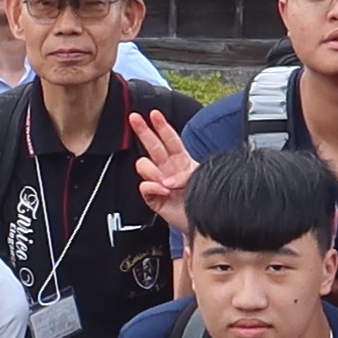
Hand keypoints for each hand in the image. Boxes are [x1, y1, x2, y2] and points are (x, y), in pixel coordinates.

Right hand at [126, 105, 197, 228]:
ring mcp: (159, 181)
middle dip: (143, 130)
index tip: (154, 114)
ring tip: (164, 181)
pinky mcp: (153, 197)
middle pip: (152, 145)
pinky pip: (144, 187)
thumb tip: (165, 181)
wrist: (202, 223)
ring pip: (144, 165)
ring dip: (152, 170)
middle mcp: (168, 168)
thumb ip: (183, 175)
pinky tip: (162, 191)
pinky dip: (152, 187)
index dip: (162, 126)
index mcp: (181, 160)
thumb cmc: (203, 199)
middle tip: (134, 118)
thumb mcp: (199, 180)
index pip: (170, 139)